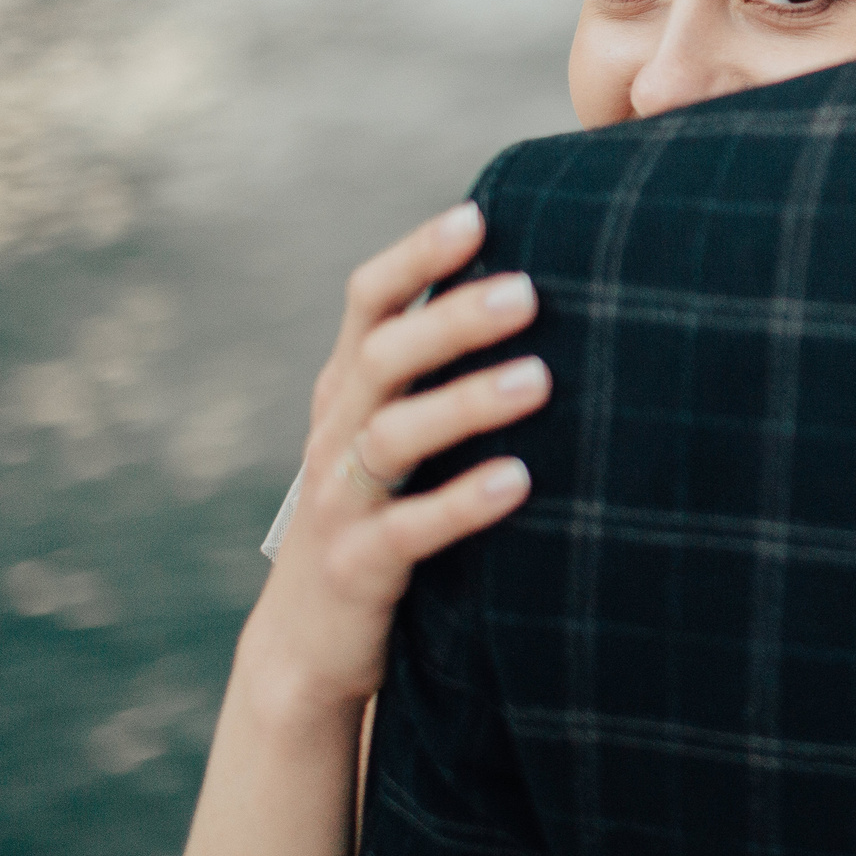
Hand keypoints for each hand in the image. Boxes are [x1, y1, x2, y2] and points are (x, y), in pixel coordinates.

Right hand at [248, 204, 546, 710]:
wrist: (309, 641)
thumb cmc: (383, 509)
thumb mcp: (397, 430)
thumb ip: (442, 368)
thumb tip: (546, 283)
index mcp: (349, 387)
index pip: (367, 301)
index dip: (415, 255)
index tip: (479, 215)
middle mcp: (334, 432)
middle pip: (383, 357)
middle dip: (451, 320)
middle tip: (528, 292)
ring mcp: (339, 501)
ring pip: (390, 437)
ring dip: (465, 405)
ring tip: (539, 380)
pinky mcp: (355, 566)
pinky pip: (405, 530)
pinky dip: (461, 502)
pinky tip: (519, 482)